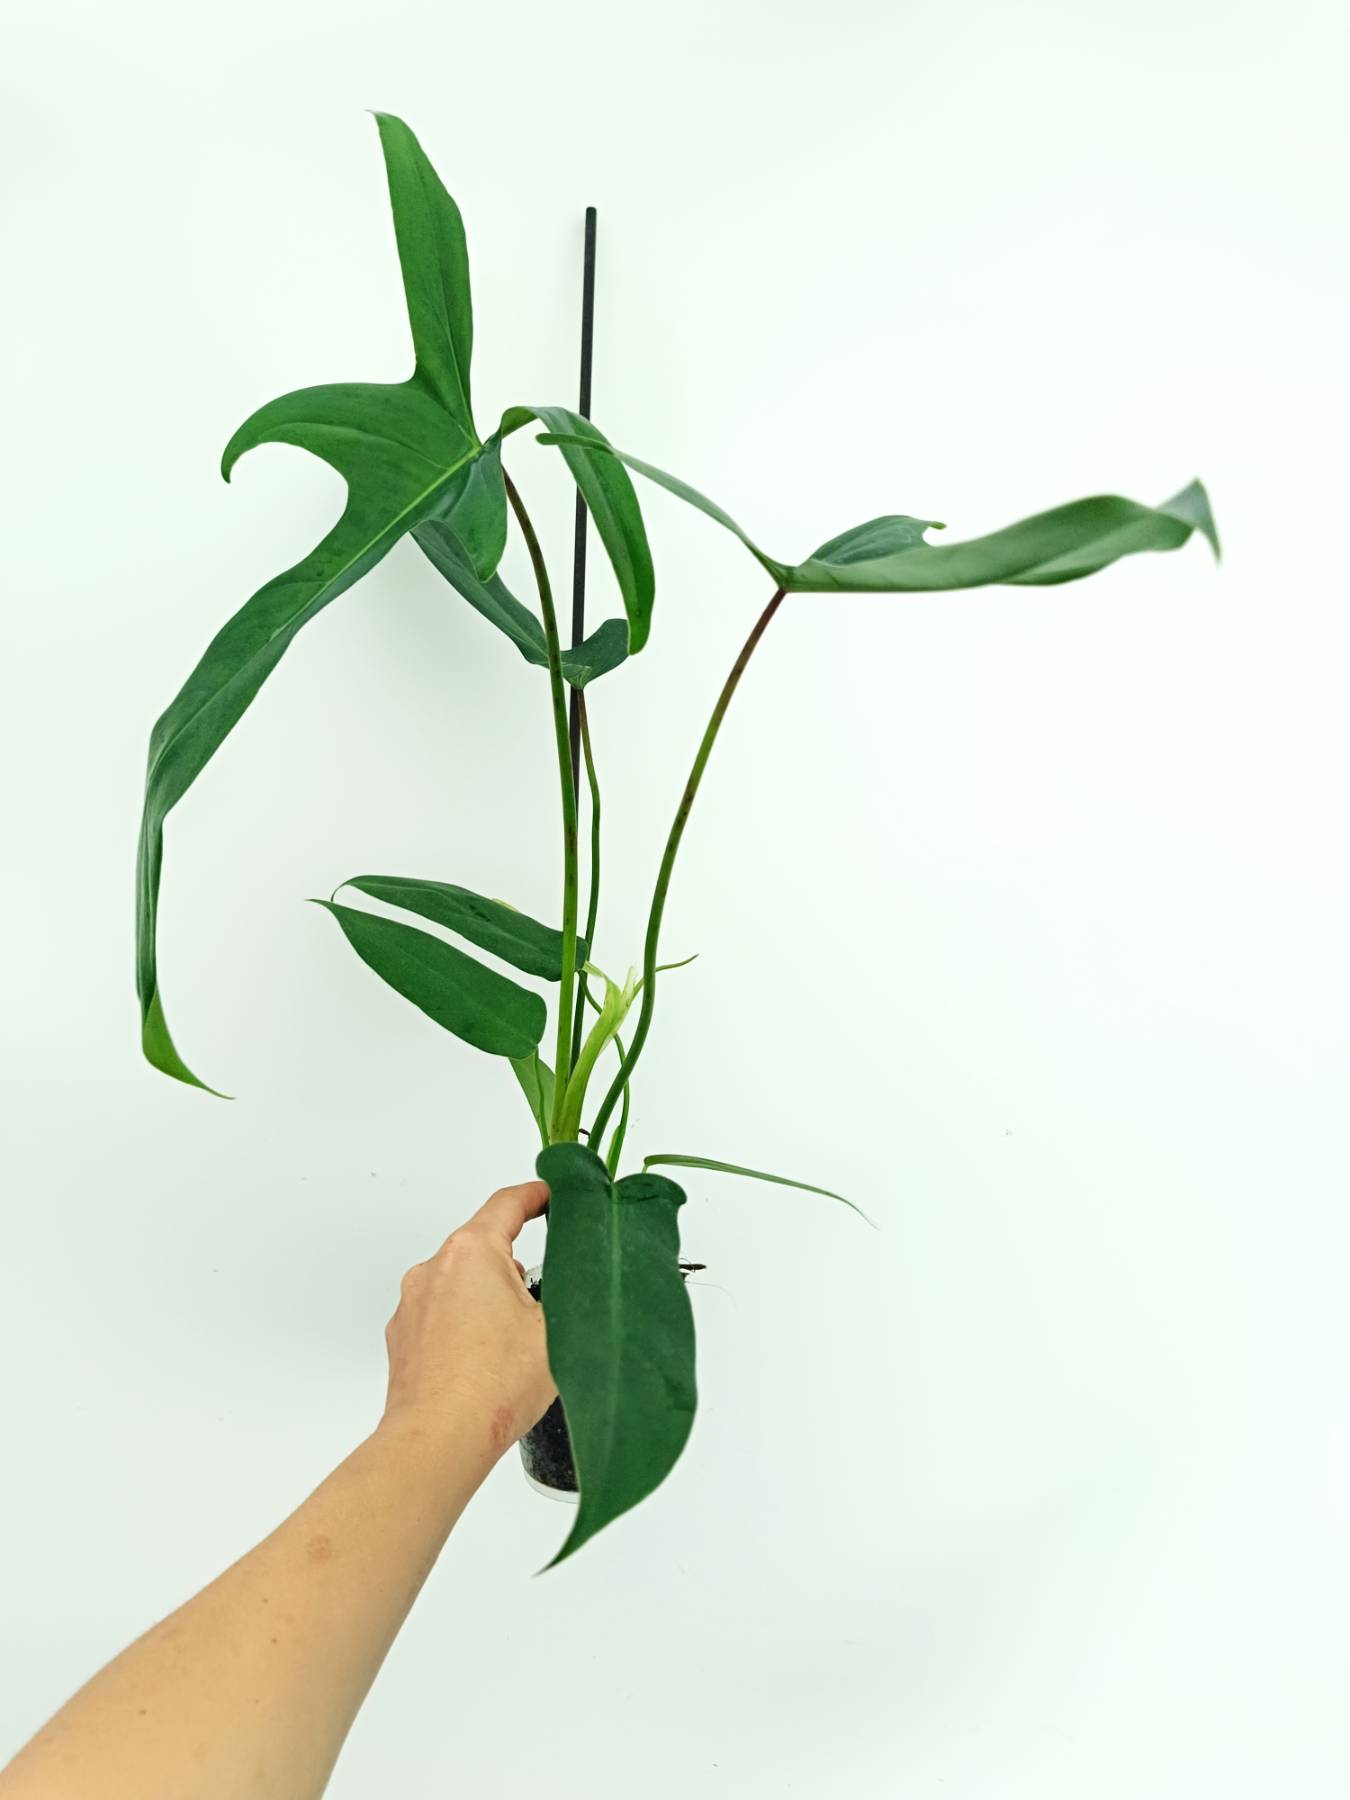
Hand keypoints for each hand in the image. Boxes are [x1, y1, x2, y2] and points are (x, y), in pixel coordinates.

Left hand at [379, 1181, 554, 1460]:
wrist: (439, 1441)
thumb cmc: (492, 1387)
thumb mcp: (556, 1328)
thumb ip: (567, 1292)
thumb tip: (577, 1283)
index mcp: (472, 1253)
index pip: (507, 1204)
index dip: (535, 1195)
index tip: (550, 1194)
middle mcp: (434, 1269)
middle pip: (483, 1248)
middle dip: (514, 1267)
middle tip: (545, 1302)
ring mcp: (413, 1304)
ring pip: (461, 1285)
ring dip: (487, 1301)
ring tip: (513, 1346)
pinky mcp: (404, 1338)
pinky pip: (440, 1316)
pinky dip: (463, 1328)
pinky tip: (485, 1363)